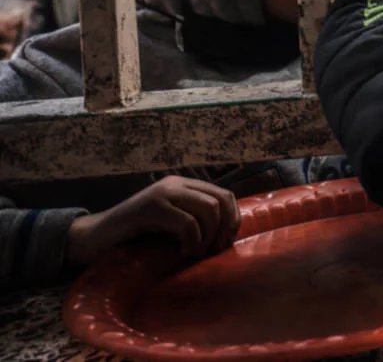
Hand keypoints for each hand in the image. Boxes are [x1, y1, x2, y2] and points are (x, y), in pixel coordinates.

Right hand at [66, 175, 239, 266]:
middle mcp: (176, 184)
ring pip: (208, 209)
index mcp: (184, 185)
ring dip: (208, 237)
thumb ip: (195, 220)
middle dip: (224, 229)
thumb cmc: (135, 236)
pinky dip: (191, 242)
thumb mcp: (171, 224)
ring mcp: (163, 193)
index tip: (225, 242)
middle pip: (221, 201)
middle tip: (212, 251)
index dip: (232, 220)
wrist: (95, 238)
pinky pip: (187, 223)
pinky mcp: (151, 207)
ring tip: (196, 253)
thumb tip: (227, 235)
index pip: (225, 195)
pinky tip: (182, 253)